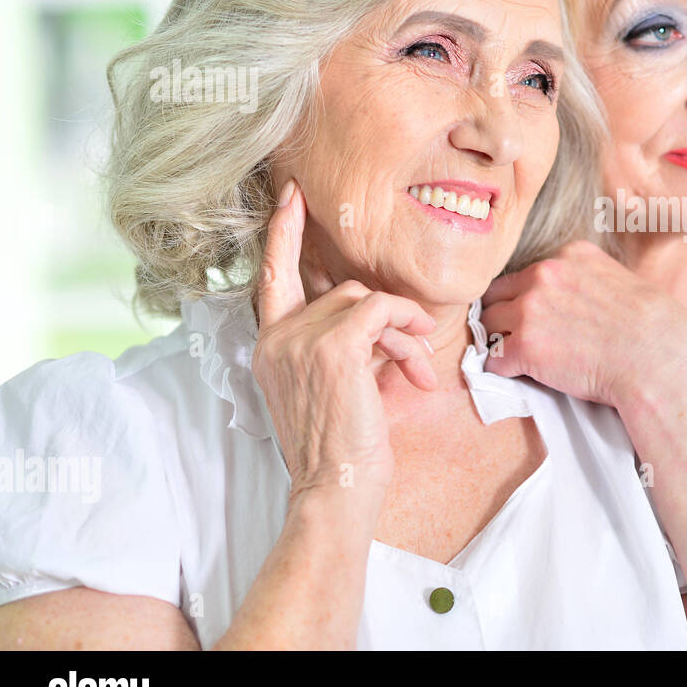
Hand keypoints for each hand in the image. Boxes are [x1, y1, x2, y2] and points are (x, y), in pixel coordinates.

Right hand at [251, 179, 437, 502]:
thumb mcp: (331, 387)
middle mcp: (277, 338)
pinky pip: (383, 310)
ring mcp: (301, 341)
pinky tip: (417, 367)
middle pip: (345, 291)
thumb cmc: (340, 448)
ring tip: (416, 371)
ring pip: (368, 301)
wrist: (335, 490)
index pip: (272, 275)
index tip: (292, 197)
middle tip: (412, 354)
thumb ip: (340, 345)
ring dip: (403, 333)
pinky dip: (408, 331)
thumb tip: (380, 321)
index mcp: (269, 346)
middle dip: (388, 320)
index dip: (283, 233)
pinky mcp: (334, 347)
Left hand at [479, 240, 686, 407]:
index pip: (527, 272)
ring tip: (518, 358)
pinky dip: (503, 370)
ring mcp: (530, 309)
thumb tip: (575, 297)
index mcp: (570, 255)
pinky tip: (521, 375)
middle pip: (498, 293)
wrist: (658, 359)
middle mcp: (545, 274)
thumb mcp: (621, 282)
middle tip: (517, 338)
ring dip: (500, 341)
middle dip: (505, 315)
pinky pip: (494, 358)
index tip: (536, 317)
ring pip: (488, 323)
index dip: (527, 297)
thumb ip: (589, 280)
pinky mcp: (524, 346)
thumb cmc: (652, 329)